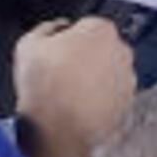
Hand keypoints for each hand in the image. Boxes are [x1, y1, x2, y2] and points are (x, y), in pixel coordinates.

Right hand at [10, 15, 135, 156]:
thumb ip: (47, 28)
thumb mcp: (28, 45)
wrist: (56, 130)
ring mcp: (128, 79)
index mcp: (100, 29)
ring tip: (69, 94)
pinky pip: (112, 97)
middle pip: (101, 48)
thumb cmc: (43, 86)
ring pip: (108, 73)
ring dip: (94, 79)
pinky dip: (100, 100)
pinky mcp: (127, 104)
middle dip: (86, 57)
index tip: (57, 53)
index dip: (68, 39)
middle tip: (62, 73)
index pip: (86, 26)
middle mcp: (122, 51)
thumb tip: (57, 28)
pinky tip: (79, 108)